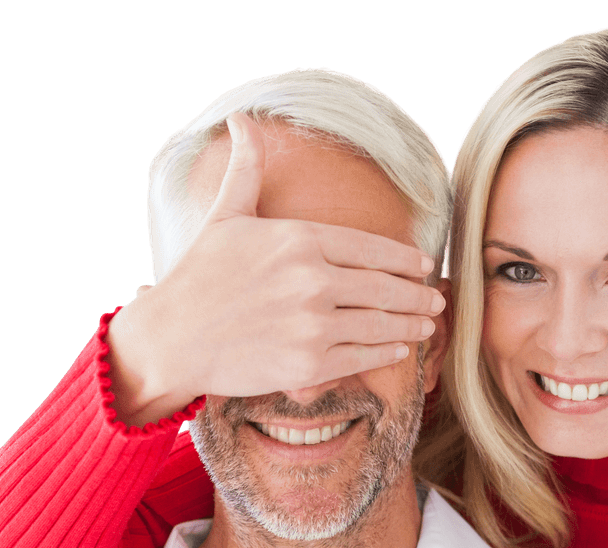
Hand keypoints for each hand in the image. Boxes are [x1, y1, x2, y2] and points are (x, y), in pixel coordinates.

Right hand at [107, 112, 445, 424]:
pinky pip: (363, 358)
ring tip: (426, 326)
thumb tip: (241, 121)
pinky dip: (387, 354)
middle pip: (386, 288)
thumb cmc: (197, 276)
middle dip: (418, 296)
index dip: (404, 258)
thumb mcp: (224, 216)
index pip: (371, 248)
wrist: (171, 338)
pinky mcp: (309, 366)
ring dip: (411, 326)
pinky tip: (399, 350)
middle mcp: (312, 280)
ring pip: (381, 325)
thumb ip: (246, 170)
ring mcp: (313, 325)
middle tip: (436, 300)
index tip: (423, 265)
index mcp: (299, 239)